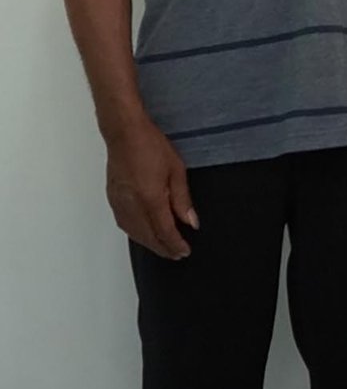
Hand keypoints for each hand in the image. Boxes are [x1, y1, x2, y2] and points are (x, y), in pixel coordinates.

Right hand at [105, 117, 195, 259]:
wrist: (125, 134)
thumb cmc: (152, 146)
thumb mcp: (177, 170)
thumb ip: (183, 200)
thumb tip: (191, 222)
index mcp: (150, 199)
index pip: (164, 231)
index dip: (175, 244)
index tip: (185, 251)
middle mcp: (132, 205)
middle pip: (148, 236)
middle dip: (163, 248)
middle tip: (176, 255)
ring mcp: (119, 203)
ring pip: (134, 233)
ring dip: (149, 243)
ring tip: (163, 248)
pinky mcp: (112, 199)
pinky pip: (124, 224)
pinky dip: (136, 234)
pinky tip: (144, 234)